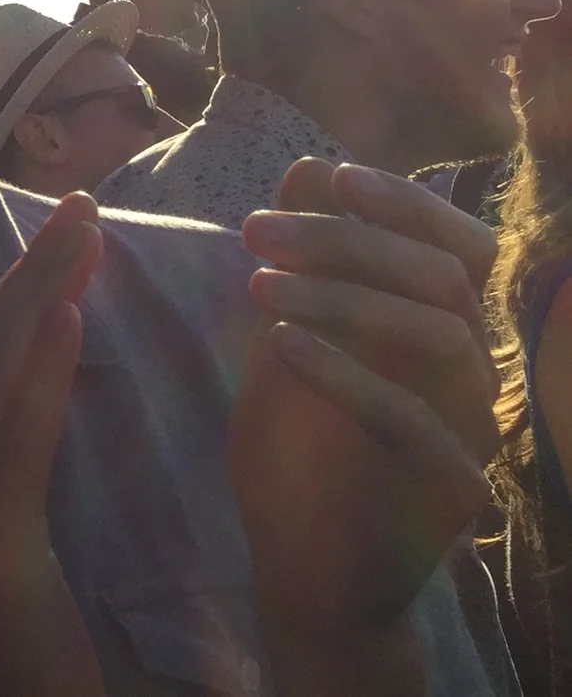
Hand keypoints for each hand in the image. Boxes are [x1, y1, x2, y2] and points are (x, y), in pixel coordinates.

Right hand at [0, 191, 104, 696]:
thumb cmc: (16, 630)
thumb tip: (33, 353)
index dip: (10, 282)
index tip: (63, 227)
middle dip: (29, 271)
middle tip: (82, 207)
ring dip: (43, 298)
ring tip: (87, 239)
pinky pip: (13, 440)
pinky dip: (40, 372)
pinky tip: (68, 318)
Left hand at [232, 160, 499, 686]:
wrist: (303, 566)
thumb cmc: (298, 447)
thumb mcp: (289, 335)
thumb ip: (307, 261)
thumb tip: (312, 165)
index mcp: (445, 330)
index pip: (460, 245)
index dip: (406, 202)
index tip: (331, 176)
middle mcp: (475, 375)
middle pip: (444, 276)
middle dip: (346, 240)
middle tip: (257, 231)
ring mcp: (473, 434)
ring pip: (437, 335)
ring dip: (340, 297)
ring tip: (256, 286)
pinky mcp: (453, 490)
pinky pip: (414, 419)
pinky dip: (345, 371)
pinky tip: (280, 347)